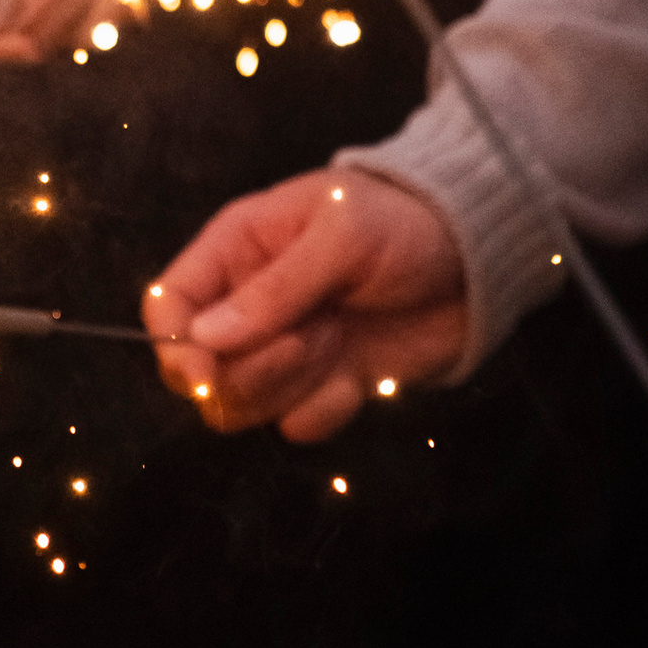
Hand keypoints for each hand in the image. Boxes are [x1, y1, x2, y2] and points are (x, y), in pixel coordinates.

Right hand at [144, 167, 467, 440]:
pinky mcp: (324, 386)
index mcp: (236, 251)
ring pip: (242, 405)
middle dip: (249, 371)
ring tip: (337, 342)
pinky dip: (325, 409)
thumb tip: (202, 338)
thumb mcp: (342, 236)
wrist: (478, 259)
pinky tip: (357, 378)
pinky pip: (297, 424)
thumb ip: (275, 288)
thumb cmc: (404, 224)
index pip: (168, 305)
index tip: (208, 370)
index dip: (174, 344)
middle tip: (309, 339)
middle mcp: (248, 306)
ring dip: (289, 386)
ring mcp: (284, 351)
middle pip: (198, 371)